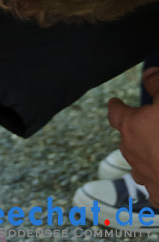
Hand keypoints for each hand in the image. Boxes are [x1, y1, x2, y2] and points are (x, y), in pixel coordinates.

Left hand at [107, 68, 158, 204]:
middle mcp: (130, 151)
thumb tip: (147, 73)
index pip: (115, 112)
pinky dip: (158, 179)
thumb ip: (156, 83)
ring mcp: (143, 176)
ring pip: (138, 162)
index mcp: (131, 126)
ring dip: (146, 155)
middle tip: (151, 126)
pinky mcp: (157, 195)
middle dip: (137, 132)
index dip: (116, 106)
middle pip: (127, 138)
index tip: (116, 103)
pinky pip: (153, 186)